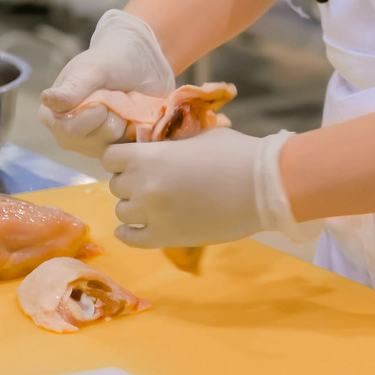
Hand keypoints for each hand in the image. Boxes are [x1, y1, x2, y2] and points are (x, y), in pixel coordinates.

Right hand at [39, 9, 174, 157]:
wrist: (138, 64)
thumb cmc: (111, 61)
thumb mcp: (93, 69)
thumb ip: (73, 87)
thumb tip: (47, 100)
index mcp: (51, 116)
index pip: (71, 130)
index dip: (96, 111)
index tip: (104, 91)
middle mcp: (66, 136)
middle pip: (94, 142)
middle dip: (112, 116)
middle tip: (114, 97)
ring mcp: (88, 147)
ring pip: (113, 146)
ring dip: (125, 122)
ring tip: (121, 105)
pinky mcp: (110, 151)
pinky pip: (128, 149)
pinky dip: (134, 131)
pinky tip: (130, 116)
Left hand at [101, 128, 320, 247]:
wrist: (264, 187)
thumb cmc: (236, 154)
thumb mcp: (195, 137)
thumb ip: (168, 143)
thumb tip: (156, 145)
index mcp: (148, 156)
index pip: (110, 157)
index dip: (120, 158)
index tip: (133, 160)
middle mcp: (143, 185)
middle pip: (116, 185)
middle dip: (130, 182)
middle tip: (151, 182)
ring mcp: (151, 214)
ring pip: (121, 211)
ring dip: (133, 206)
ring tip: (152, 204)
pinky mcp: (164, 237)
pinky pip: (129, 238)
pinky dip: (128, 232)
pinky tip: (134, 227)